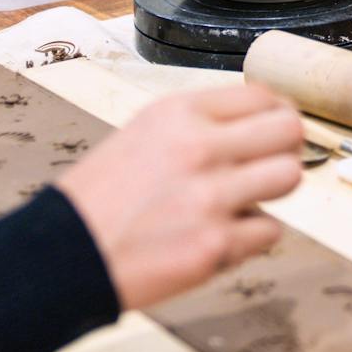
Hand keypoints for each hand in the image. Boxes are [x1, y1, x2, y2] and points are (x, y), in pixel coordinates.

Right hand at [57, 85, 303, 310]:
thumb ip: (200, 125)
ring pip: (289, 176)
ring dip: (272, 192)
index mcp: (180, 113)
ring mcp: (209, 196)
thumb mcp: (144, 133)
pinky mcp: (214, 244)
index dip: (276, 114)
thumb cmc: (101, 198)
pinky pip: (269, 230)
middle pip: (289, 130)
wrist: (62, 256)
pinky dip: (250, 237)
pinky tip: (217, 236)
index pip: (263, 96)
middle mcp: (198, 147)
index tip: (273, 129)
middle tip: (268, 165)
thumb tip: (259, 124)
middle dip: (285, 149)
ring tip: (243, 201)